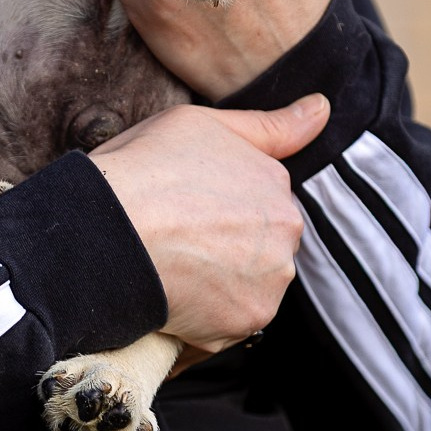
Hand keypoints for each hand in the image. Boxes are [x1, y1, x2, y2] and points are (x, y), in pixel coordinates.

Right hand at [90, 95, 324, 351]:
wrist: (107, 230)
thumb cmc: (146, 168)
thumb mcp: (204, 123)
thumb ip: (271, 124)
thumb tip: (322, 107)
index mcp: (278, 186)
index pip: (261, 200)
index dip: (220, 202)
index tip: (186, 202)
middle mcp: (286, 236)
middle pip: (261, 243)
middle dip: (228, 242)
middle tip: (178, 233)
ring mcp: (269, 283)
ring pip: (249, 284)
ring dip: (221, 280)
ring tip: (174, 263)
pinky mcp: (245, 323)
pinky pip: (230, 321)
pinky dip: (207, 313)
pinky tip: (175, 291)